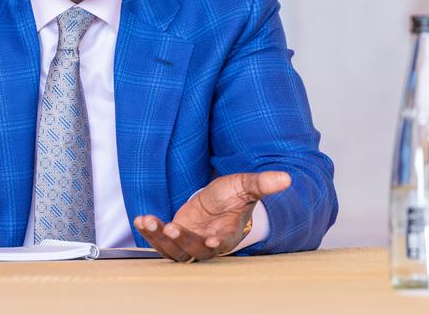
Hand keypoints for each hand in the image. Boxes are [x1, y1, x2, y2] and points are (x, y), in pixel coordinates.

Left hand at [133, 171, 290, 262]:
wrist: (218, 202)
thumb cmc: (233, 196)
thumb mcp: (246, 185)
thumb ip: (262, 183)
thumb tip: (286, 178)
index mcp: (227, 233)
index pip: (222, 243)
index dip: (216, 242)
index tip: (210, 241)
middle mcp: (207, 243)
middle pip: (194, 250)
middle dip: (182, 241)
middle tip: (172, 229)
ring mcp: (189, 242)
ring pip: (174, 251)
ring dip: (159, 239)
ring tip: (148, 222)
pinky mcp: (175, 237)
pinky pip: (161, 242)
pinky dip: (150, 233)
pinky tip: (142, 220)